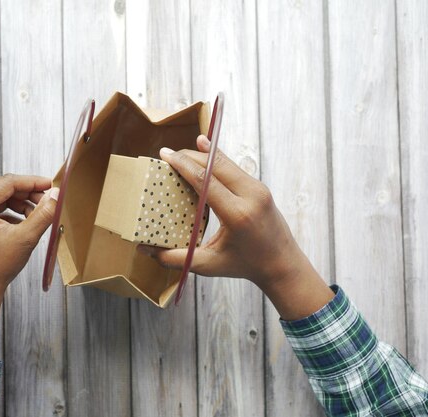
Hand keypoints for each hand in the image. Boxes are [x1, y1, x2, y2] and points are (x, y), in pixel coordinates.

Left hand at [0, 174, 57, 301]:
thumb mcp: (25, 238)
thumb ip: (43, 214)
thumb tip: (56, 195)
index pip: (7, 183)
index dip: (32, 182)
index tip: (50, 184)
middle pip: (2, 188)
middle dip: (27, 193)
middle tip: (47, 200)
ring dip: (20, 203)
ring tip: (37, 215)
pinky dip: (10, 212)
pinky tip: (24, 222)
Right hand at [139, 135, 332, 319]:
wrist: (282, 264)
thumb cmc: (245, 265)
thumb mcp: (208, 265)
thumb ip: (175, 258)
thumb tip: (145, 250)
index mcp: (237, 214)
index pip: (204, 180)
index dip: (182, 164)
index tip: (165, 154)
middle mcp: (250, 196)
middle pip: (214, 164)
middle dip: (189, 155)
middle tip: (167, 153)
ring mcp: (258, 188)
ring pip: (225, 162)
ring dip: (202, 155)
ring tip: (181, 152)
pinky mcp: (260, 187)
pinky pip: (234, 167)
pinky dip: (215, 160)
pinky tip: (204, 150)